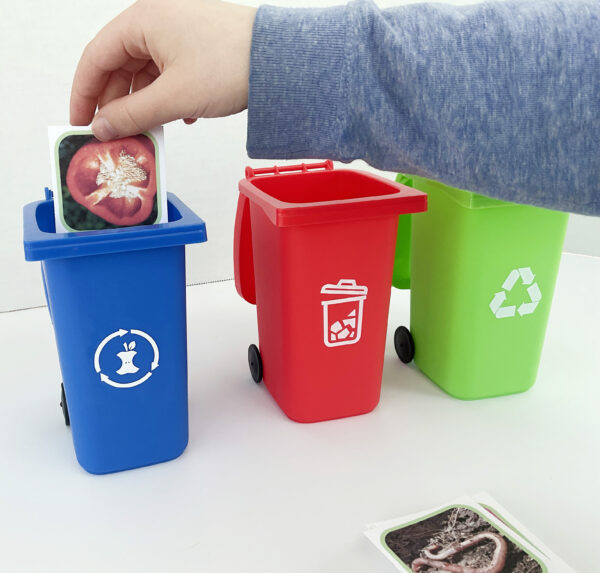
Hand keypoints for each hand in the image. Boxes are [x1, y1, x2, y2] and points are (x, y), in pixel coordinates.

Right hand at [70, 0, 255, 139]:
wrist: (282, 61)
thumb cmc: (230, 67)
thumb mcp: (174, 98)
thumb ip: (132, 115)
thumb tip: (102, 129)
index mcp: (143, 20)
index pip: (97, 57)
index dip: (84, 93)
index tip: (80, 123)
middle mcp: (157, 17)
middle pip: (121, 64)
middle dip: (118, 103)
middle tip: (115, 135)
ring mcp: (180, 28)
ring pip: (148, 71)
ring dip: (145, 103)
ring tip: (148, 131)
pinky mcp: (200, 43)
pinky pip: (171, 71)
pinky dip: (169, 96)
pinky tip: (181, 118)